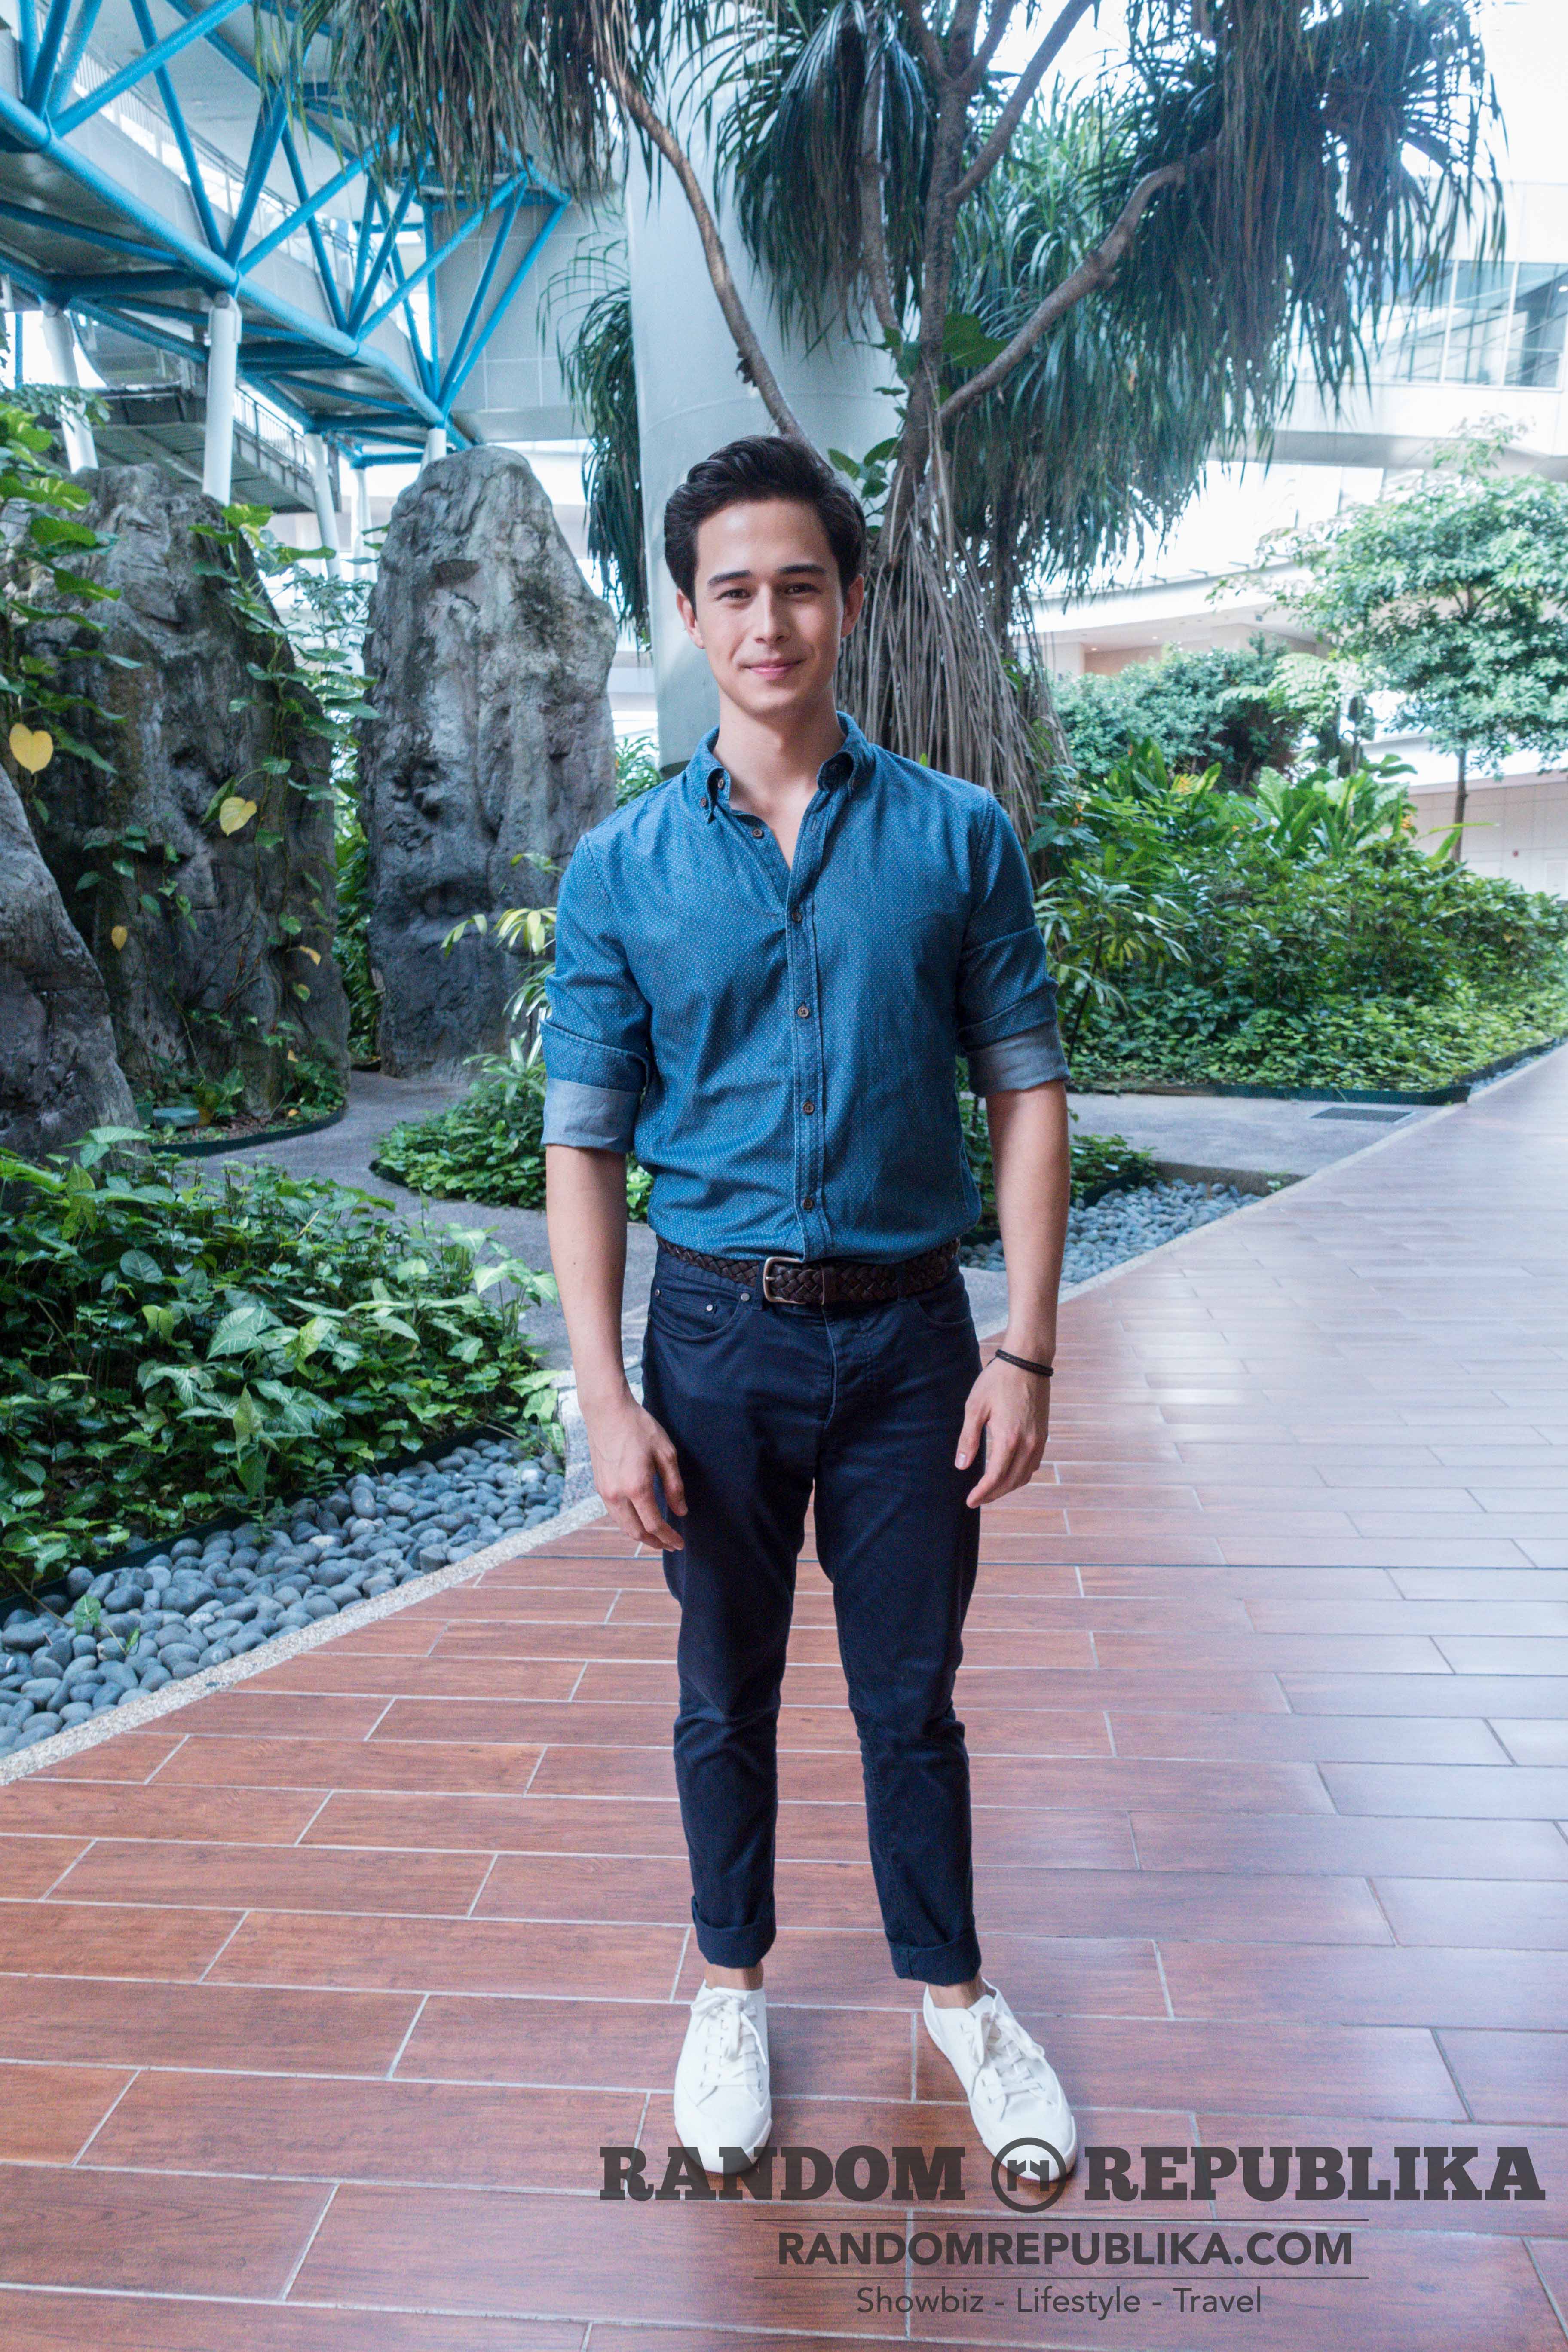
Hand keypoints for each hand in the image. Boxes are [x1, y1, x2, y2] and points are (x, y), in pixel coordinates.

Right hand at [582, 1387, 687, 1548]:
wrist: (606, 1411)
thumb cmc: (639, 1428)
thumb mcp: (666, 1453)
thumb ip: (674, 1485)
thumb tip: (680, 1511)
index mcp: (637, 1487)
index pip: (654, 1525)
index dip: (668, 1537)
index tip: (680, 1543)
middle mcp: (617, 1494)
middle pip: (636, 1532)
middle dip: (654, 1543)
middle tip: (670, 1545)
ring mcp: (605, 1491)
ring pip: (623, 1525)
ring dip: (640, 1535)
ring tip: (656, 1537)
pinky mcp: (599, 1486)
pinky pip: (615, 1514)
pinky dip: (629, 1523)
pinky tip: (639, 1519)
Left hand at [955, 1355, 1050, 1507]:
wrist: (1027, 1361)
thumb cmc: (998, 1381)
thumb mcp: (975, 1407)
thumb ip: (968, 1439)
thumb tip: (962, 1465)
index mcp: (1009, 1439)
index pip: (995, 1478)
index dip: (982, 1493)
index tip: (970, 1501)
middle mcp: (1028, 1444)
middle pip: (1011, 1482)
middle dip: (993, 1494)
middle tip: (977, 1499)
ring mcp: (1039, 1441)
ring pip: (1024, 1476)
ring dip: (1007, 1487)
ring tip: (990, 1490)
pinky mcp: (1043, 1435)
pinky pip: (1033, 1465)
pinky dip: (1019, 1475)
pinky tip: (1007, 1473)